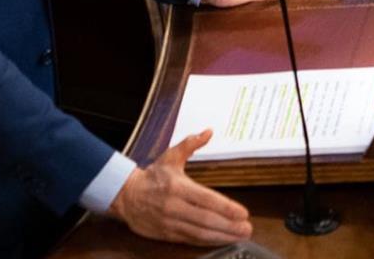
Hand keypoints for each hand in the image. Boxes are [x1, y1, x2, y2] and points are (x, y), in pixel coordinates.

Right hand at [108, 130, 251, 245]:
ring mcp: (170, 223)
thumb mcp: (170, 157)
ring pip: (200, 233)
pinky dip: (208, 242)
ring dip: (222, 236)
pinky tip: (222, 240)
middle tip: (247, 228)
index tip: (243, 212)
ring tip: (240, 235)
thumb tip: (208, 132)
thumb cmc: (153, 176)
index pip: (206, 199)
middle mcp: (174, 206)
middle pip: (206, 219)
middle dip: (229, 225)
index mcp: (177, 187)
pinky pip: (191, 240)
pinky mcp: (167, 234)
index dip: (226, 208)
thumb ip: (190, 144)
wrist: (126, 197)